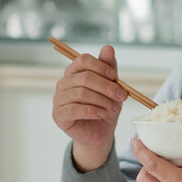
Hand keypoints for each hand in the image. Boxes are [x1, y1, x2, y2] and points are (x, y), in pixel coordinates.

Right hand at [52, 43, 129, 171]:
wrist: (99, 133)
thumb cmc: (104, 108)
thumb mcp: (111, 87)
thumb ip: (109, 68)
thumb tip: (108, 47)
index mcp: (74, 72)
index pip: (83, 60)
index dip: (100, 66)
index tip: (115, 76)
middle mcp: (63, 83)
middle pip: (85, 78)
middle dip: (107, 87)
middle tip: (122, 96)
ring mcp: (59, 99)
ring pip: (81, 93)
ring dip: (102, 101)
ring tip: (114, 108)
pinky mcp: (59, 115)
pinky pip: (75, 109)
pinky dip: (93, 111)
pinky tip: (102, 114)